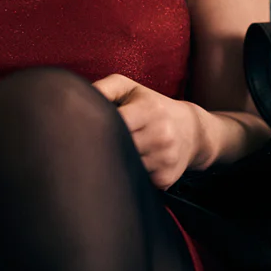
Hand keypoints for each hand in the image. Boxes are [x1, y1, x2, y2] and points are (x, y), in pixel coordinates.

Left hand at [92, 74, 206, 189]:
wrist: (192, 130)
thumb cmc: (152, 106)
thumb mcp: (131, 89)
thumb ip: (105, 88)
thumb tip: (78, 98)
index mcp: (149, 110)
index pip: (116, 123)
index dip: (97, 129)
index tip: (86, 130)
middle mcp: (161, 135)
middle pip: (117, 148)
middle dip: (102, 148)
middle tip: (93, 145)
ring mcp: (165, 159)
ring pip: (125, 166)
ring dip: (115, 162)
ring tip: (117, 151)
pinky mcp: (166, 179)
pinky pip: (136, 181)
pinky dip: (130, 175)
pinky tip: (132, 164)